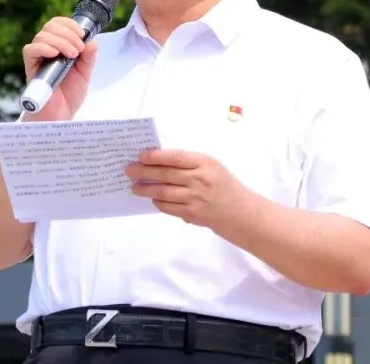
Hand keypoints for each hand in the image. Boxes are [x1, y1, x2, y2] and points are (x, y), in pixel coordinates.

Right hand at [20, 16, 97, 120]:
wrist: (60, 116)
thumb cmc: (69, 95)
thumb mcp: (85, 74)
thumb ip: (88, 58)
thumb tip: (92, 41)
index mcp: (59, 47)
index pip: (58, 24)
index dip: (70, 24)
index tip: (82, 35)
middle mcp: (46, 50)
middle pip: (50, 26)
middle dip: (68, 33)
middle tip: (79, 49)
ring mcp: (38, 59)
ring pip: (41, 36)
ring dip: (60, 41)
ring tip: (72, 55)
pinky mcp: (31, 69)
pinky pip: (30, 50)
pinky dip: (43, 48)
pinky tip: (54, 54)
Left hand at [126, 149, 250, 230]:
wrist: (241, 212)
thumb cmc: (224, 185)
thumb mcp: (212, 167)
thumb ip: (189, 163)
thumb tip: (159, 160)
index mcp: (205, 163)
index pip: (175, 157)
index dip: (156, 156)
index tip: (141, 156)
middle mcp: (200, 179)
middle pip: (165, 174)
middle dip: (143, 171)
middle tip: (129, 170)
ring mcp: (195, 198)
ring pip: (163, 191)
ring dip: (145, 189)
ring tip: (134, 187)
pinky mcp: (192, 214)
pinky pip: (168, 207)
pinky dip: (157, 202)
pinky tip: (152, 198)